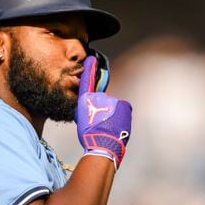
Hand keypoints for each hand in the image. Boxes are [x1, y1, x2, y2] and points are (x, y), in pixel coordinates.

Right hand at [76, 55, 131, 169]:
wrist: (103, 144)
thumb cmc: (90, 136)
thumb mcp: (81, 120)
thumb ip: (86, 109)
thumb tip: (92, 107)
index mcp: (86, 100)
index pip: (87, 81)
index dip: (89, 69)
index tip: (91, 59)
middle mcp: (99, 97)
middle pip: (103, 100)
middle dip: (103, 109)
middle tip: (101, 123)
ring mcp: (113, 100)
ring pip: (113, 106)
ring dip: (113, 114)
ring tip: (109, 127)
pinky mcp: (123, 105)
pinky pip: (123, 109)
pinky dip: (121, 116)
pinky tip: (117, 126)